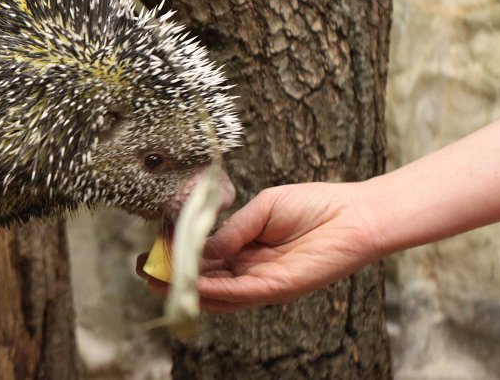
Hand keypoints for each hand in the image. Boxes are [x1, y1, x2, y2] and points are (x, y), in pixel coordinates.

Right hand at [142, 182, 382, 312]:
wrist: (354, 215)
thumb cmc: (315, 206)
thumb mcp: (262, 210)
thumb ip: (233, 230)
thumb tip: (203, 246)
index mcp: (248, 249)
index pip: (207, 260)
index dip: (179, 259)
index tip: (152, 253)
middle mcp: (253, 270)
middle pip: (207, 282)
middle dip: (175, 279)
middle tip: (145, 272)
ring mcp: (265, 283)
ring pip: (219, 293)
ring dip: (188, 288)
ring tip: (158, 280)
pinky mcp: (278, 289)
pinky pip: (241, 293)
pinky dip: (215, 290)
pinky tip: (193, 282)